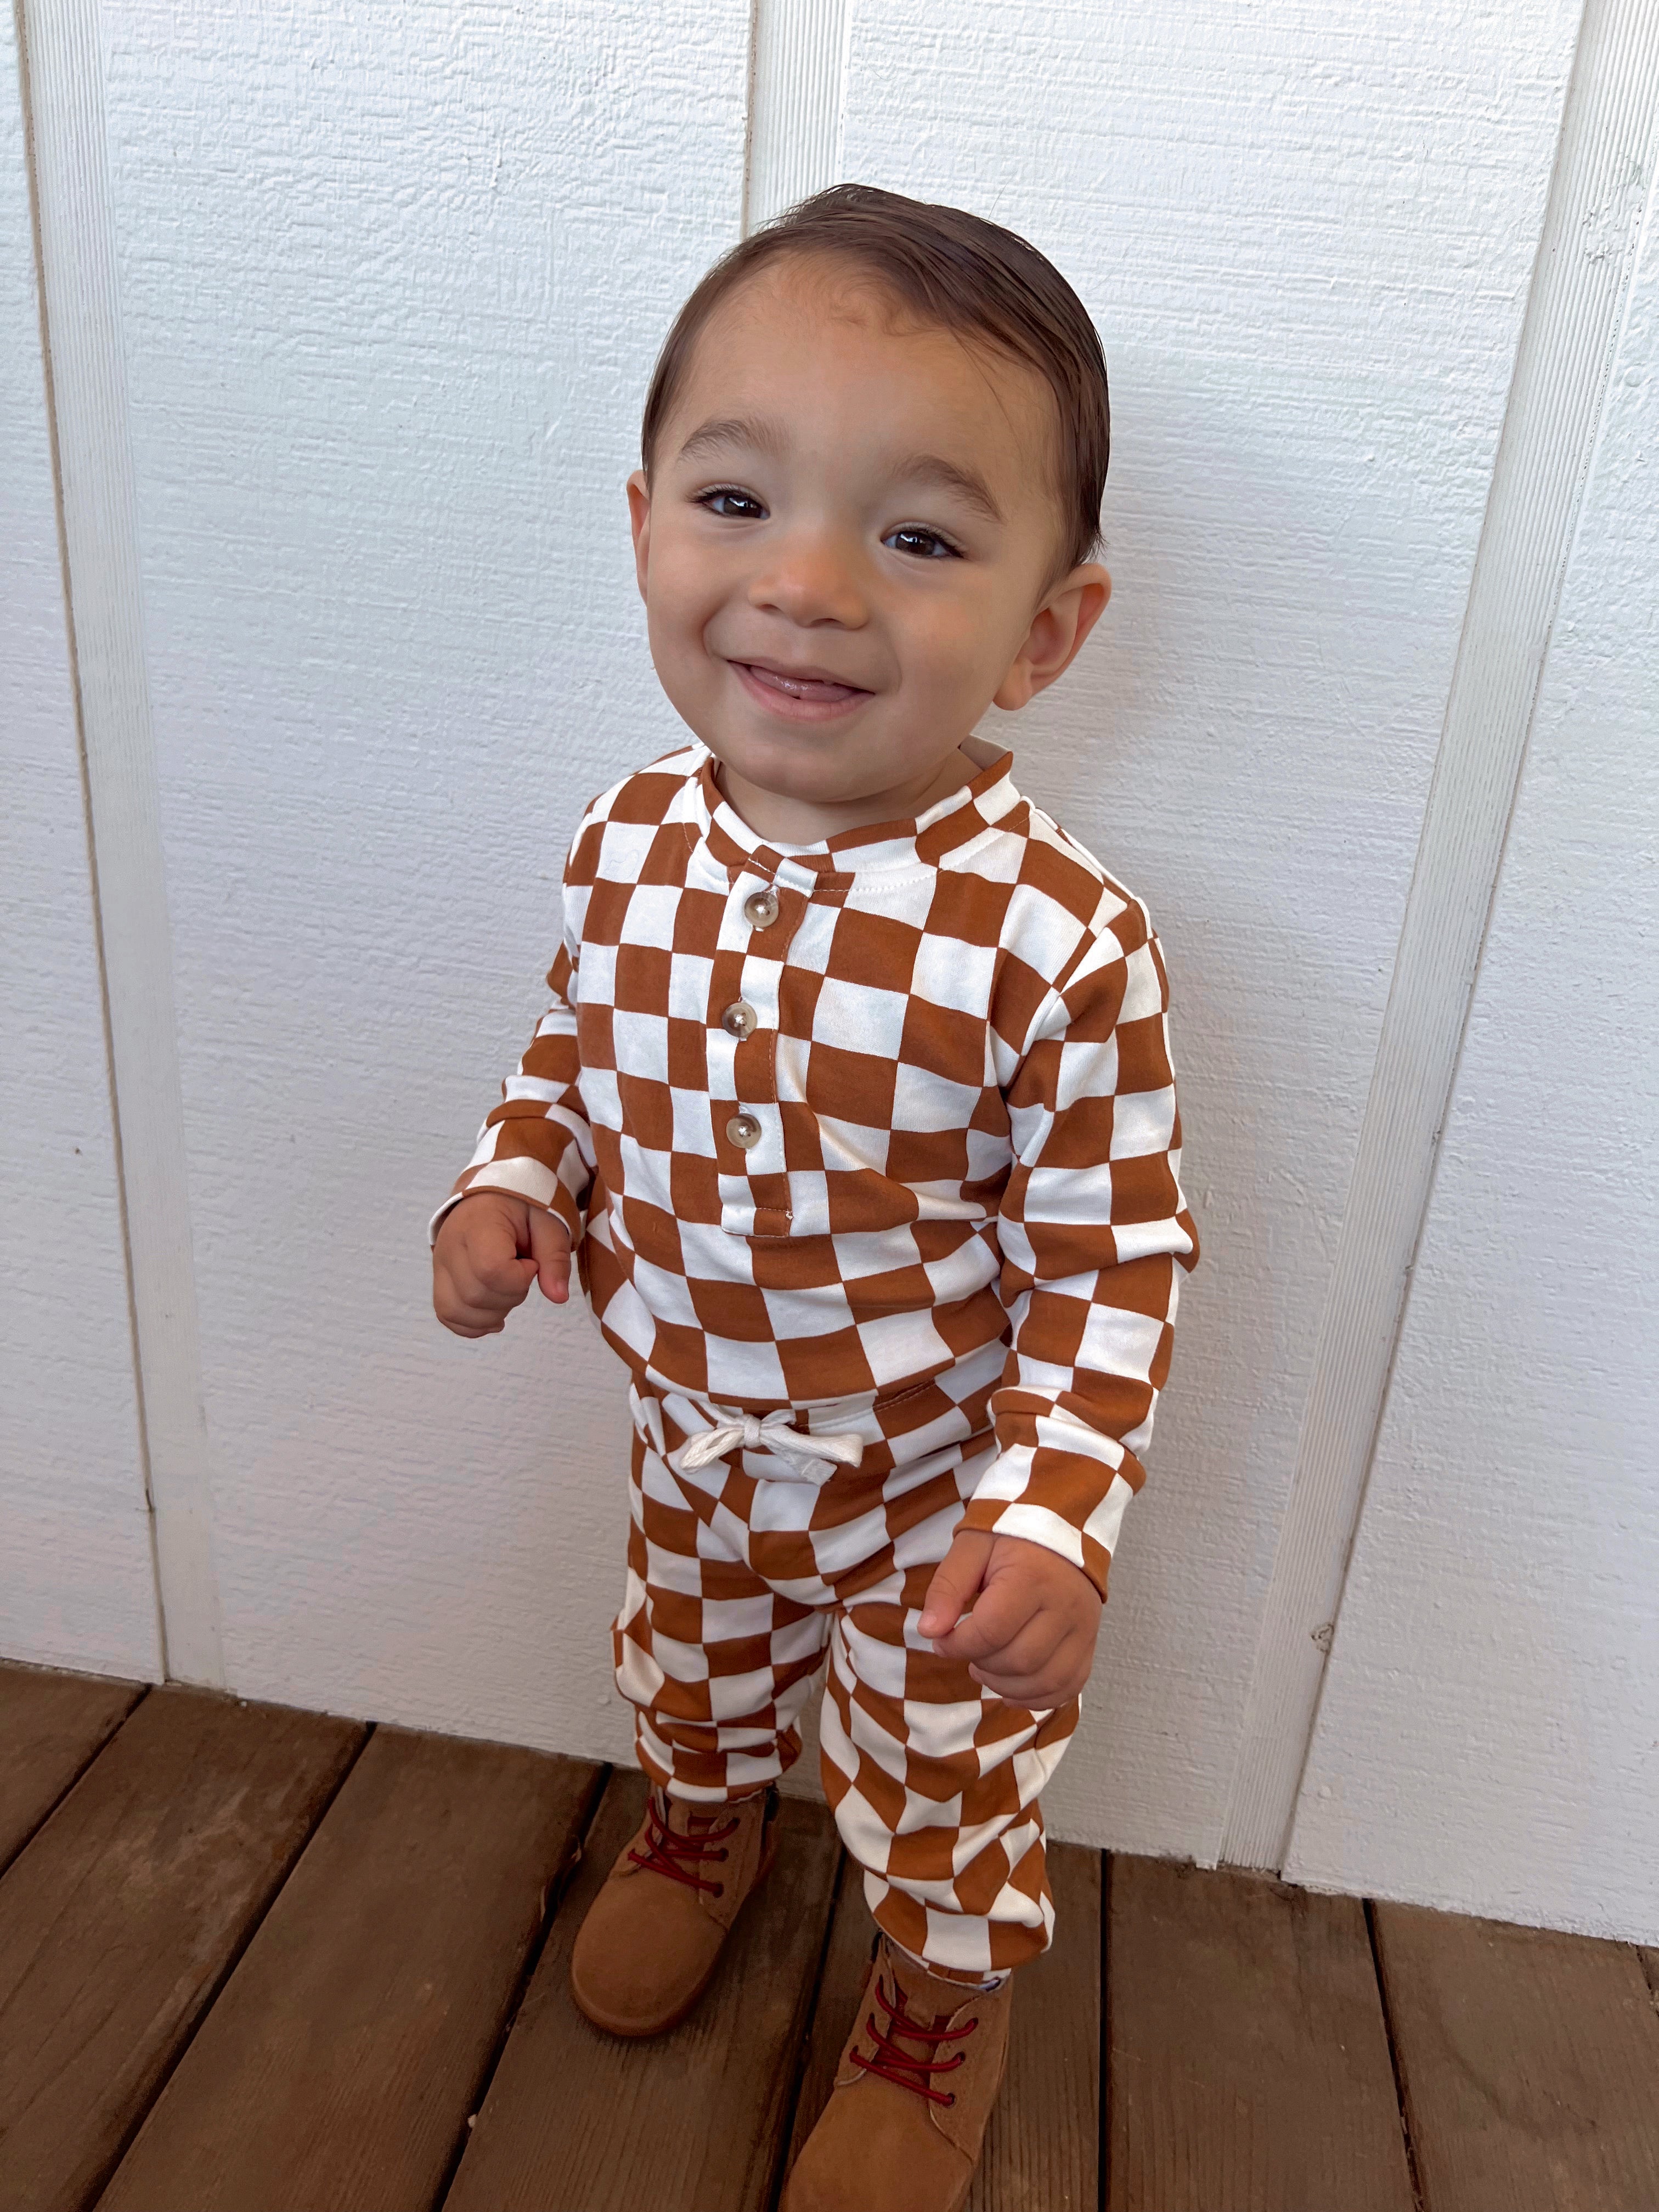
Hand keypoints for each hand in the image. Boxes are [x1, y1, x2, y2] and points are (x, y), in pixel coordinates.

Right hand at [432, 1191, 571, 1337]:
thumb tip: (558, 1297)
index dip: (519, 1277)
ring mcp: (440, 1265)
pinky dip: (473, 1323)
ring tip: (508, 1290)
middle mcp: (450, 1246)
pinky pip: (447, 1315)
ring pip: (455, 1311)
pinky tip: (494, 1312)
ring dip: (491, 1314)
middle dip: (510, 1296)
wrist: (493, 1195)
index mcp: (477, 1225)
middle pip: (474, 1296)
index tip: (531, 1262)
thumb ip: (555, 1257)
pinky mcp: (439, 1279)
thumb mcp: (548, 1222)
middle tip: (523, 1274)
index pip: (490, 1270)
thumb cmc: (522, 1206)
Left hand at [918, 1531, 1101, 1705]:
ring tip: (984, 1669)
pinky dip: (1037, 1697)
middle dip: (981, 1664)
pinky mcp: (1091, 1642)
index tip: (942, 1640)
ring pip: (1045, 1680)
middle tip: (966, 1649)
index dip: (958, 1644)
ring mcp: (1084, 1627)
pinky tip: (1011, 1687)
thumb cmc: (1012, 1534)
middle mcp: (1065, 1606)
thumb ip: (948, 1587)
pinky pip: (1068, 1686)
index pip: (992, 1631)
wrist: (1063, 1524)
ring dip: (1005, 1686)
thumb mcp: (971, 1547)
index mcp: (1033, 1577)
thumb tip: (930, 1631)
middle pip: (1019, 1661)